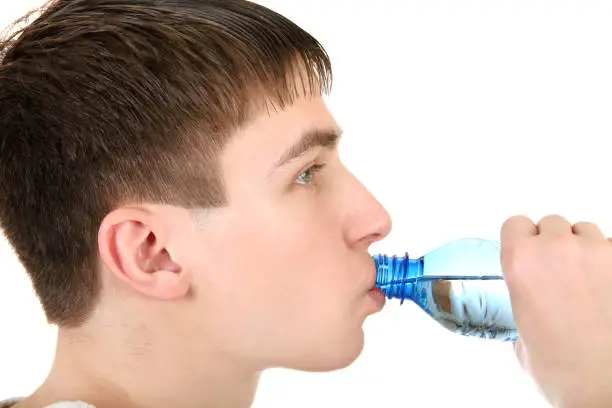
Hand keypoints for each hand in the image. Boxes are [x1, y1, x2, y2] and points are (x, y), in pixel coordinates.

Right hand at [500, 214, 611, 407]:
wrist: (604, 389)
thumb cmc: (564, 369)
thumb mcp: (522, 337)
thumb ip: (523, 306)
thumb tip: (532, 304)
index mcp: (520, 263)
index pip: (515, 224)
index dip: (521, 238)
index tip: (527, 249)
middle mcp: (555, 249)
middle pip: (551, 224)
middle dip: (554, 244)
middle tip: (559, 272)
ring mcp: (596, 252)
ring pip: (585, 231)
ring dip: (584, 249)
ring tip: (588, 280)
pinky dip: (610, 263)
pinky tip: (607, 288)